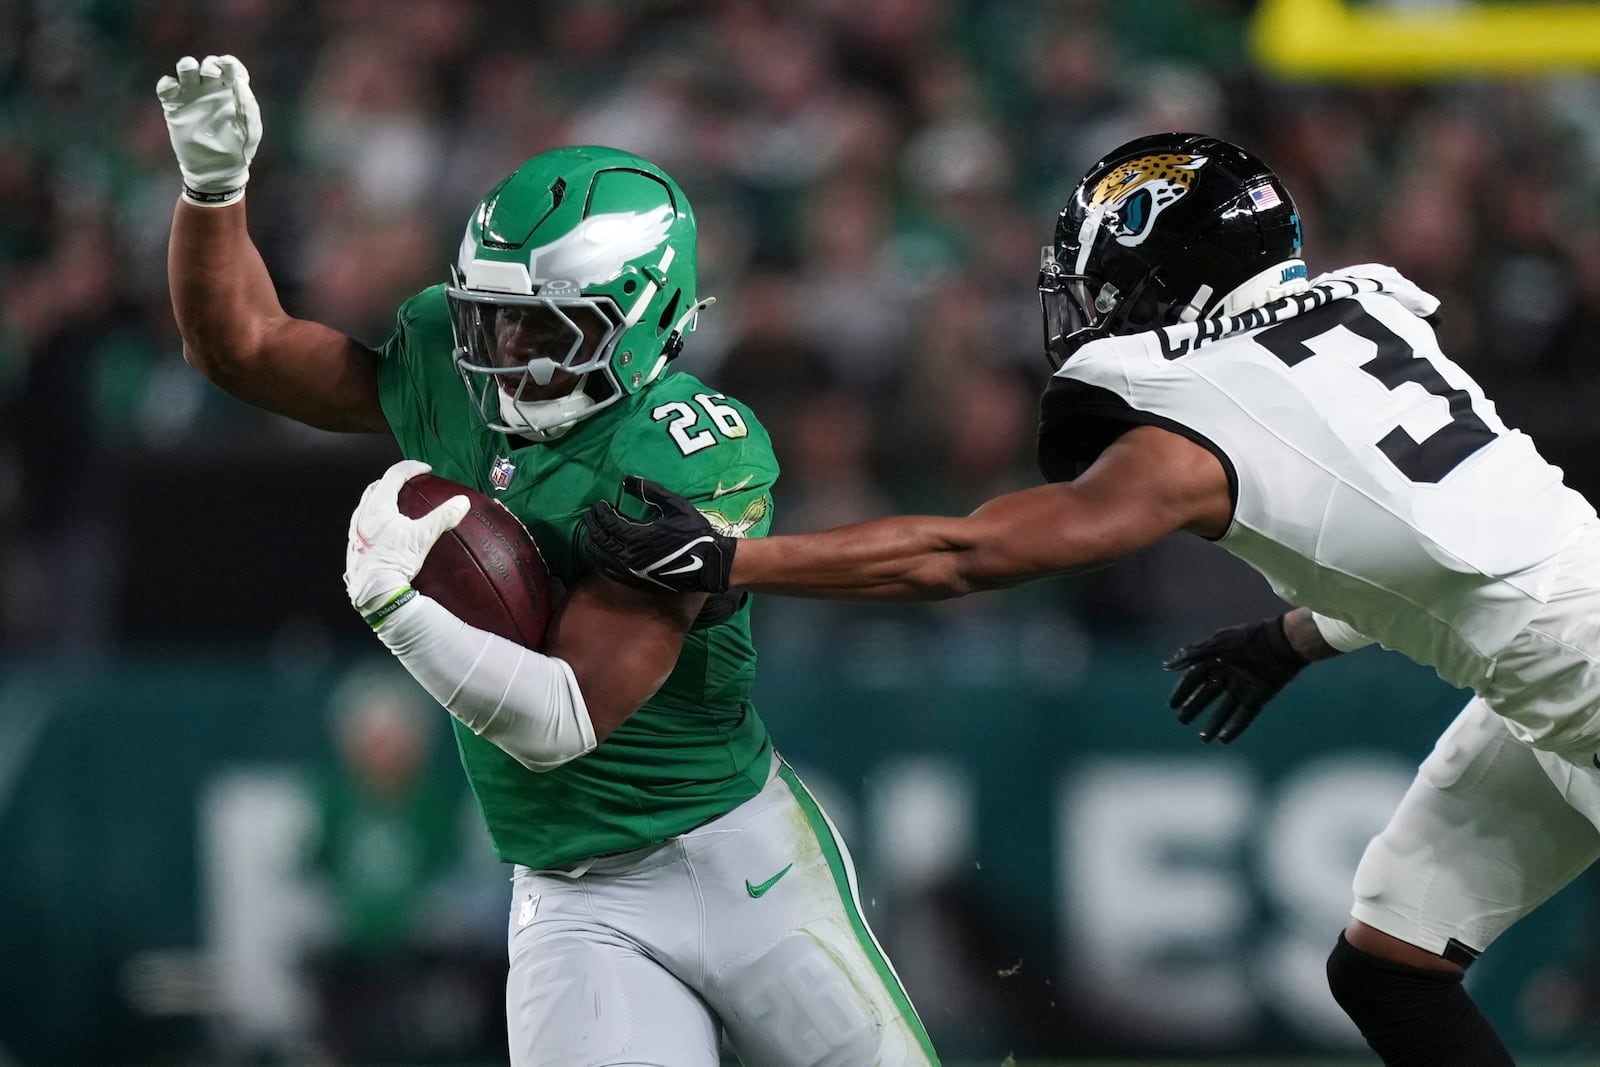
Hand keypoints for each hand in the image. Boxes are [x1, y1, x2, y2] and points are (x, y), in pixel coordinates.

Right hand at [156, 54, 262, 205]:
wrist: (216, 171)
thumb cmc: (238, 151)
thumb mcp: (250, 130)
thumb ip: (247, 105)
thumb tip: (240, 81)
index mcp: (233, 93)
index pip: (231, 67)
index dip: (228, 62)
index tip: (227, 67)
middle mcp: (212, 91)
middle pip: (208, 64)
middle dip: (209, 64)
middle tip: (210, 75)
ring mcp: (192, 97)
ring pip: (186, 68)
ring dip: (187, 65)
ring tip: (190, 73)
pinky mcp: (174, 107)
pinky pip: (166, 86)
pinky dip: (167, 83)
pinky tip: (173, 91)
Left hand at [344, 460, 468, 614]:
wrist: (374, 591)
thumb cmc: (395, 561)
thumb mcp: (423, 537)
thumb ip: (443, 517)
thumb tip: (462, 503)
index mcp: (377, 506)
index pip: (393, 475)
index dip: (411, 468)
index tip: (426, 470)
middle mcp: (362, 514)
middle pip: (377, 487)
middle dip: (394, 481)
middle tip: (410, 483)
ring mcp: (355, 530)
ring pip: (368, 504)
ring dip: (383, 498)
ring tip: (399, 504)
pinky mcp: (354, 545)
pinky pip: (365, 521)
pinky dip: (377, 516)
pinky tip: (387, 529)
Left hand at [582, 476, 733, 593]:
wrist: (708, 564)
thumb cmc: (694, 533)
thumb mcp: (674, 506)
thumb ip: (650, 491)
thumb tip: (627, 480)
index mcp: (637, 536)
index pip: (608, 523)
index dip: (600, 512)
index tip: (599, 504)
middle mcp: (630, 555)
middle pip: (600, 539)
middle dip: (593, 525)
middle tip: (591, 515)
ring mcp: (631, 570)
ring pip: (601, 556)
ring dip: (593, 542)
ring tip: (593, 531)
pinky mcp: (636, 579)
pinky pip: (609, 570)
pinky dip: (599, 559)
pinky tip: (599, 553)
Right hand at [1164, 614, 1307, 742]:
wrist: (1281, 644)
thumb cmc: (1246, 641)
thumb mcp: (1215, 646)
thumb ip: (1191, 656)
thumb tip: (1167, 666)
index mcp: (1216, 661)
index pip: (1194, 678)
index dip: (1182, 691)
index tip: (1172, 705)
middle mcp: (1227, 675)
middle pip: (1206, 695)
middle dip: (1194, 707)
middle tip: (1182, 720)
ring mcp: (1243, 688)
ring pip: (1224, 710)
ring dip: (1212, 724)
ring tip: (1203, 739)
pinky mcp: (1258, 698)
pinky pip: (1244, 716)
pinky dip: (1234, 728)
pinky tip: (1223, 739)